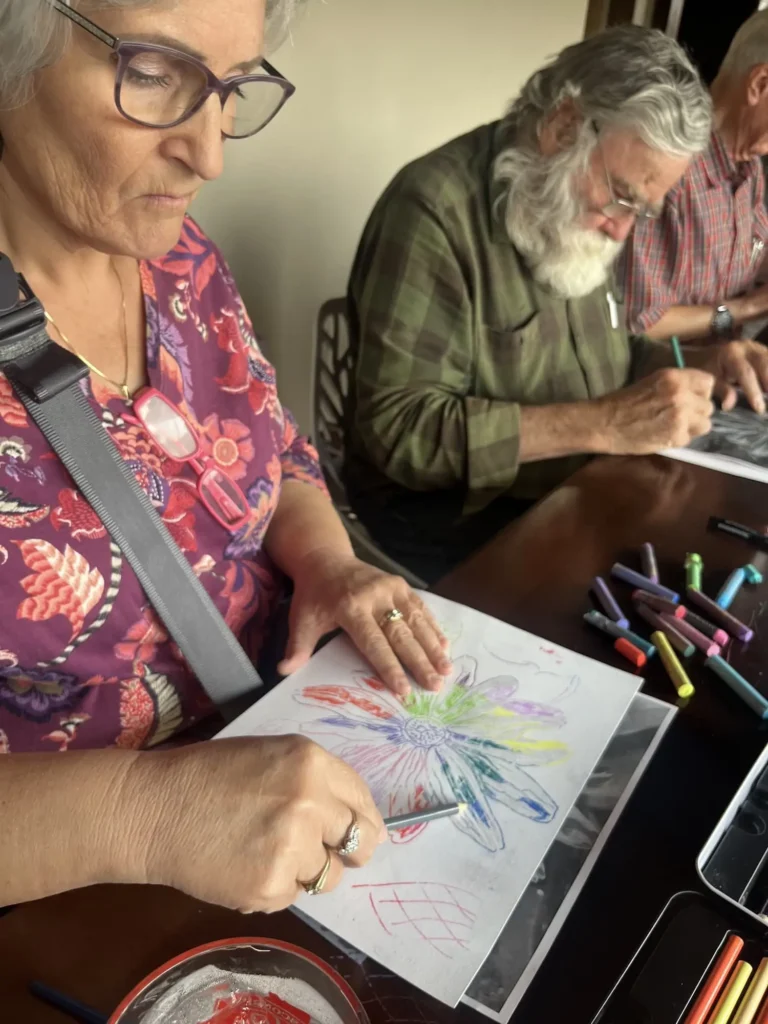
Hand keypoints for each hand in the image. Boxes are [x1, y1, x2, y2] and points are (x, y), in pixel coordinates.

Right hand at [131, 736, 385, 912]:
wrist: (152, 808)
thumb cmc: (208, 776)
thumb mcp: (270, 757)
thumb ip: (315, 782)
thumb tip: (359, 823)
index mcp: (312, 762)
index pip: (363, 800)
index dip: (362, 819)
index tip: (356, 831)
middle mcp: (311, 802)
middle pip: (360, 841)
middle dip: (346, 850)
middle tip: (322, 852)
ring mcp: (293, 846)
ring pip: (328, 874)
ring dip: (306, 870)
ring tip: (265, 851)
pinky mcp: (270, 885)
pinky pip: (294, 895)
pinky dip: (275, 887)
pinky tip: (244, 866)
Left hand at [278, 550, 451, 695]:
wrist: (325, 558)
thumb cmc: (313, 595)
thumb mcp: (301, 620)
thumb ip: (297, 647)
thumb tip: (284, 672)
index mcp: (350, 607)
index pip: (373, 642)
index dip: (389, 667)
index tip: (404, 689)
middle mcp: (374, 596)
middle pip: (400, 634)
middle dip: (419, 661)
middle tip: (435, 685)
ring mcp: (390, 587)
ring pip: (416, 621)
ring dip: (433, 647)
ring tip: (447, 670)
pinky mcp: (400, 583)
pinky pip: (420, 608)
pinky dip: (433, 627)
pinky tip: (445, 647)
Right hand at [595, 367, 714, 453]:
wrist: (604, 423)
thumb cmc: (622, 402)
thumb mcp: (652, 382)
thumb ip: (677, 385)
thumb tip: (697, 395)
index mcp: (674, 377)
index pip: (707, 382)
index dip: (700, 392)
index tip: (690, 398)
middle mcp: (681, 394)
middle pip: (708, 406)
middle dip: (696, 412)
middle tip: (678, 416)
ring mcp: (681, 416)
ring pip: (705, 424)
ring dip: (692, 427)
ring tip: (673, 427)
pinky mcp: (676, 436)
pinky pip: (690, 439)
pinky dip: (678, 440)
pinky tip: (663, 436)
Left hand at [691, 340, 767, 414]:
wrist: (712, 353)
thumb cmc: (711, 367)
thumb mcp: (712, 378)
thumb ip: (722, 390)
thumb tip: (729, 405)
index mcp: (732, 353)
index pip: (746, 373)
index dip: (753, 391)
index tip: (759, 408)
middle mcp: (748, 347)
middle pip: (764, 364)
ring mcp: (759, 347)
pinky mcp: (765, 352)